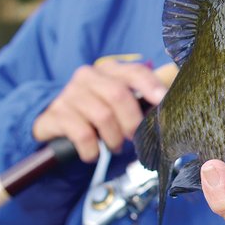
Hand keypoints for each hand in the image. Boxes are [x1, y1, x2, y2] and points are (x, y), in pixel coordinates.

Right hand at [32, 59, 168, 161]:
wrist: (56, 123)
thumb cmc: (97, 112)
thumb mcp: (118, 102)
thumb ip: (141, 101)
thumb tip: (167, 111)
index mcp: (110, 70)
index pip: (134, 71)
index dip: (150, 85)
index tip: (162, 100)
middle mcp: (88, 76)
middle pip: (118, 95)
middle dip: (132, 121)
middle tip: (135, 137)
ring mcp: (70, 93)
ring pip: (103, 116)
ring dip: (114, 138)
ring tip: (116, 147)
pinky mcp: (56, 114)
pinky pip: (82, 134)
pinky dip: (93, 150)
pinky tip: (94, 154)